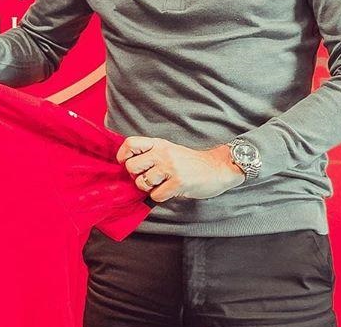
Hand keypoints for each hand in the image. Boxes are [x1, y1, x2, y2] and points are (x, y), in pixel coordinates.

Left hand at [116, 136, 244, 201]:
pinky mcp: (178, 182)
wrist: (218, 168)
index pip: (130, 143)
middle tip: (148, 178)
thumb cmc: (190, 162)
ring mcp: (170, 168)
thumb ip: (151, 154)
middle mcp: (162, 153)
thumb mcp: (169, 150)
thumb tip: (128, 166)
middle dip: (136, 176)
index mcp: (158, 144)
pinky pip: (156, 195)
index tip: (126, 163)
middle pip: (131, 166)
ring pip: (142, 182)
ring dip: (149, 188)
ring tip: (161, 185)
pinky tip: (170, 191)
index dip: (122, 155)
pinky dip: (161, 197)